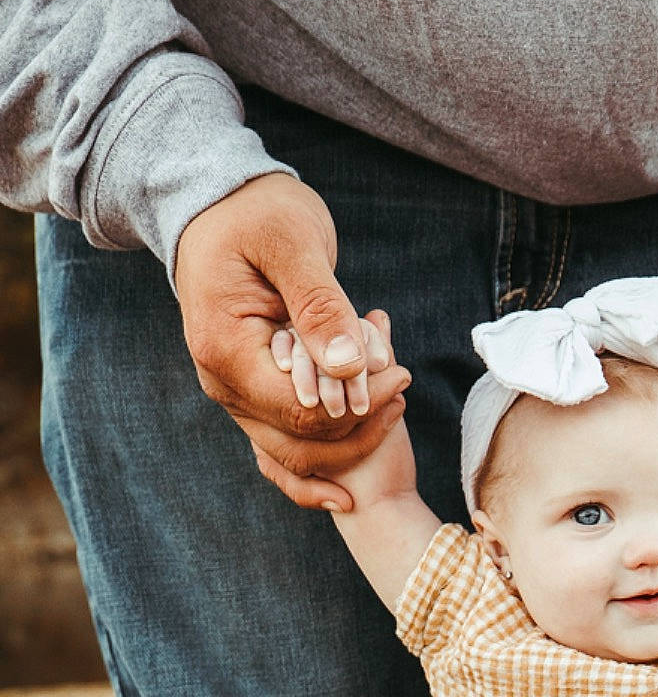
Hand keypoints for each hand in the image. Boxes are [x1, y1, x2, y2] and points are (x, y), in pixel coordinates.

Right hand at [175, 172, 411, 510]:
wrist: (216, 205)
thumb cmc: (256, 212)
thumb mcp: (293, 244)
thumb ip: (321, 306)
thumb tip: (350, 368)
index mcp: (227, 351)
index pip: (301, 410)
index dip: (357, 404)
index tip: (399, 371)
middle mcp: (223, 385)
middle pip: (300, 441)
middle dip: (360, 424)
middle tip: (403, 381)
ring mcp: (234, 395)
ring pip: (294, 453)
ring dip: (348, 440)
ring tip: (395, 401)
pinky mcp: (251, 395)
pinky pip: (281, 450)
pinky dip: (318, 468)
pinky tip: (349, 491)